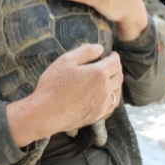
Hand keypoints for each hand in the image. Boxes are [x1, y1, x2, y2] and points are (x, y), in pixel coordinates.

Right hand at [6, 44, 122, 146]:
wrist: (46, 113)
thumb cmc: (53, 85)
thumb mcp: (66, 60)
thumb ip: (86, 51)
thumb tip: (100, 48)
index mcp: (99, 74)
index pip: (115, 62)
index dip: (114, 56)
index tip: (111, 54)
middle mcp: (105, 89)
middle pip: (119, 76)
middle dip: (116, 68)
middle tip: (110, 64)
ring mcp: (102, 104)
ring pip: (117, 91)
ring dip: (116, 83)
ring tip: (109, 78)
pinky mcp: (97, 116)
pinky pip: (112, 105)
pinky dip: (112, 97)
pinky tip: (106, 95)